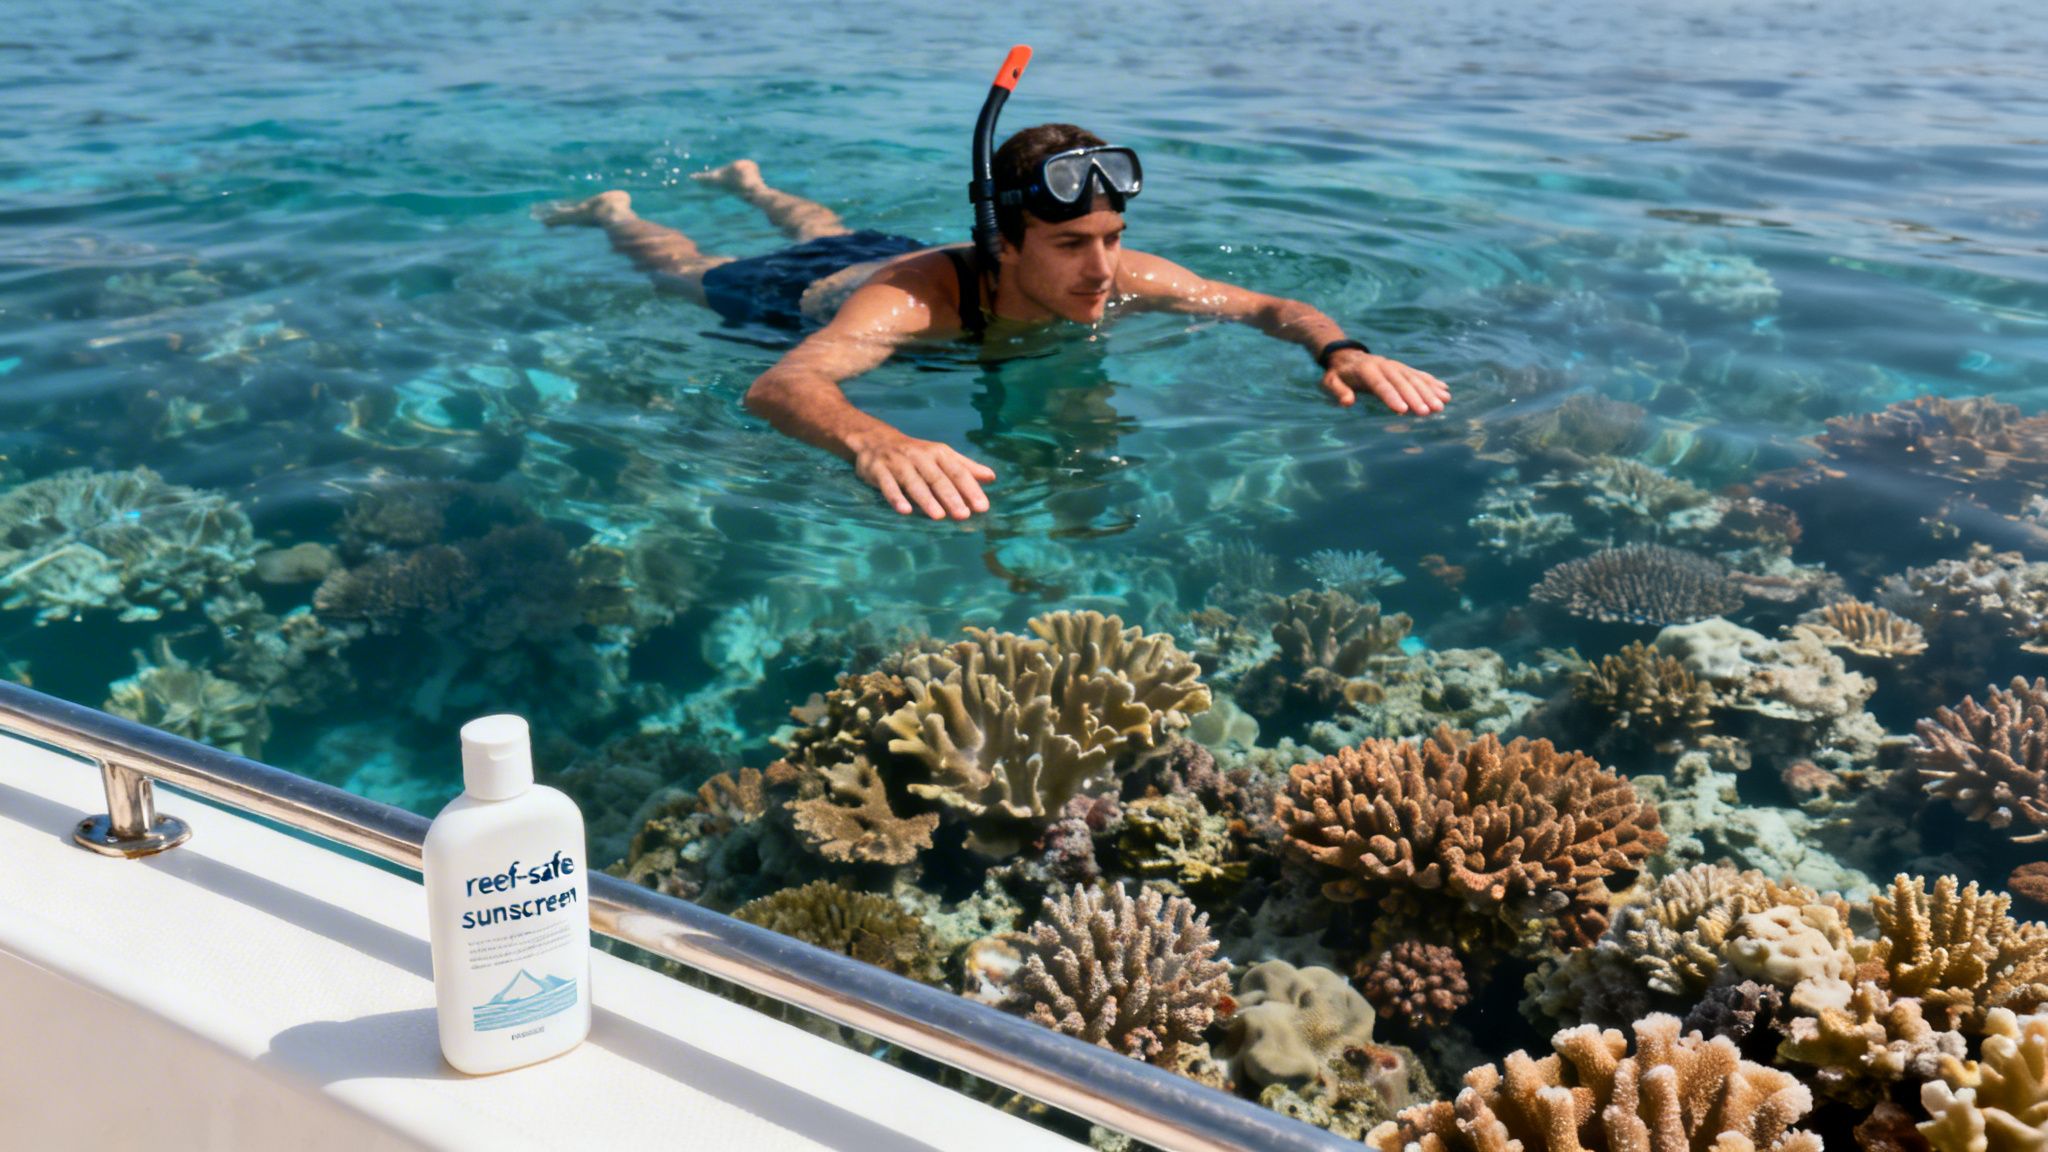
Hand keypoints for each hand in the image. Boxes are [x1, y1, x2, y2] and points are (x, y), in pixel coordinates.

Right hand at [852, 435, 995, 519]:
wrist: (876, 440)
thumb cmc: (916, 454)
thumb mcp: (942, 456)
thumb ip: (965, 467)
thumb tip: (991, 477)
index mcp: (938, 453)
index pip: (958, 472)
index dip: (970, 489)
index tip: (983, 507)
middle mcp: (920, 457)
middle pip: (937, 478)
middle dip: (951, 497)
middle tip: (963, 515)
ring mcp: (899, 463)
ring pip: (914, 482)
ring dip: (926, 499)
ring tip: (938, 516)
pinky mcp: (879, 470)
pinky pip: (888, 485)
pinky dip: (896, 498)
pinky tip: (905, 511)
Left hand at [1321, 350, 1449, 414]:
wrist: (1346, 355)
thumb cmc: (1338, 374)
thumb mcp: (1330, 382)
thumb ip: (1338, 391)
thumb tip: (1347, 402)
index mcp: (1366, 370)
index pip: (1380, 385)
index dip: (1392, 397)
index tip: (1403, 410)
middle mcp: (1384, 366)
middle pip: (1402, 382)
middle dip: (1416, 397)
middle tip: (1428, 412)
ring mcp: (1396, 366)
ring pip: (1414, 378)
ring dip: (1429, 391)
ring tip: (1442, 405)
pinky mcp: (1403, 368)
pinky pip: (1419, 375)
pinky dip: (1432, 383)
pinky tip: (1445, 392)